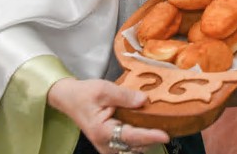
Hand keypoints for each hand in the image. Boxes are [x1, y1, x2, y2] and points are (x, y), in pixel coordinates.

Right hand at [47, 78, 168, 153]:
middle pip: (136, 146)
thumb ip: (125, 95)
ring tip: (158, 125)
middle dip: (151, 138)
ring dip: (147, 140)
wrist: (70, 99)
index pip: (131, 136)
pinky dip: (140, 140)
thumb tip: (144, 100)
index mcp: (102, 131)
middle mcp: (105, 144)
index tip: (165, 135)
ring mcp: (108, 148)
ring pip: (134, 150)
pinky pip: (130, 148)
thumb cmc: (85, 94)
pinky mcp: (111, 146)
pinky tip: (147, 128)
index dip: (150, 136)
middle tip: (167, 124)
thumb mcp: (104, 89)